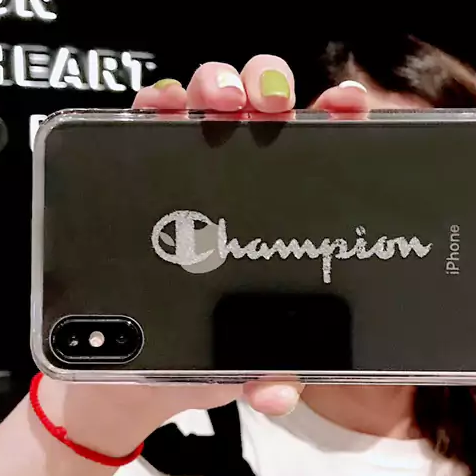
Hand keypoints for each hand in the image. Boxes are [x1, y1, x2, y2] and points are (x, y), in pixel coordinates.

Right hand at [43, 55, 370, 456]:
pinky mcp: (140, 175)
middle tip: (269, 105)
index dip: (337, 118)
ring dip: (216, 84)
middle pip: (262, 112)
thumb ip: (269, 373)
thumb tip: (277, 391)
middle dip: (270, 89)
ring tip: (219, 100)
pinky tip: (163, 104)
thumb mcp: (245, 361)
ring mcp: (190, 174)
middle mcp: (241, 183)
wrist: (127, 374)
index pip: (318, 152)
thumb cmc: (199, 355)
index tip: (349, 106)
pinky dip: (156, 103)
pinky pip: (145, 125)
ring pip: (207, 103)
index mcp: (284, 212)